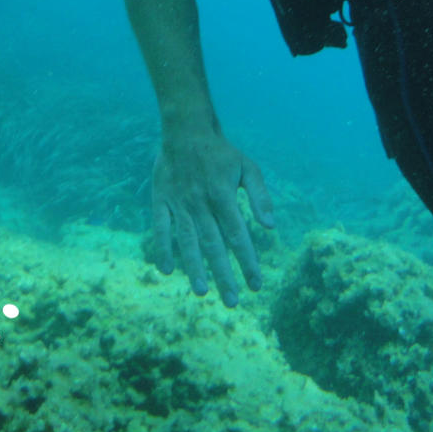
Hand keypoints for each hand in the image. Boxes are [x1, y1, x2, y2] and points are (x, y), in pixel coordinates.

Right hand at [150, 124, 274, 305]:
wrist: (186, 130)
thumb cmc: (222, 153)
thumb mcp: (249, 168)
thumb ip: (260, 197)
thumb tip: (271, 227)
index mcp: (223, 195)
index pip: (238, 236)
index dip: (248, 261)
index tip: (257, 284)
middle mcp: (200, 203)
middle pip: (214, 245)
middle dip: (224, 275)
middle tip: (233, 301)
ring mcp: (179, 203)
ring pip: (188, 241)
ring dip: (195, 268)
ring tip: (203, 292)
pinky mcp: (161, 200)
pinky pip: (161, 228)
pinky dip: (163, 248)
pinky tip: (167, 270)